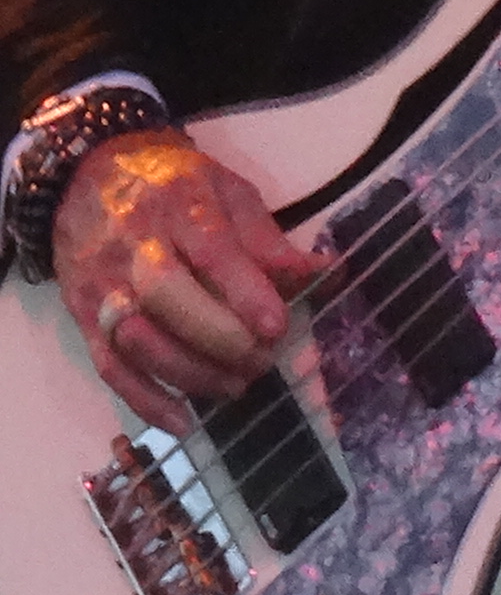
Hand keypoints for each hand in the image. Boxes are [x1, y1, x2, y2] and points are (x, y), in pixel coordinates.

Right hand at [54, 130, 324, 425]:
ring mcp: (102, 285)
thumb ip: (269, 239)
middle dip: (217, 337)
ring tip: (236, 386)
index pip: (212, 253)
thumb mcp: (228, 191)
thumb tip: (324, 274)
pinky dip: (144, 399)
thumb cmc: (175, 186)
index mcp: (180, 207)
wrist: (86, 174)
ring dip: (188, 373)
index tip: (278, 327)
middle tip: (261, 360)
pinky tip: (183, 421)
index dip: (246, 294)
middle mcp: (134, 247)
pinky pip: (109, 366)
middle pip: (166, 297)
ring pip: (135, 339)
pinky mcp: (81, 316)